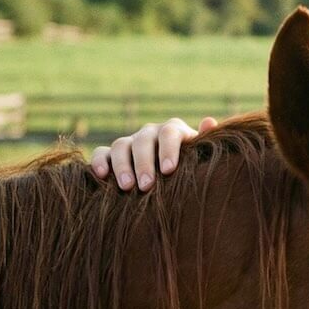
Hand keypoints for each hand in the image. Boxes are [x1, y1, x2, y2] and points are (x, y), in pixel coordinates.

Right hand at [91, 116, 218, 190]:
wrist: (174, 177)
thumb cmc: (191, 167)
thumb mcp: (200, 155)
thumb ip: (205, 140)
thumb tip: (209, 121)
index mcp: (172, 131)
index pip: (169, 132)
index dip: (168, 149)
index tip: (169, 170)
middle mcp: (149, 133)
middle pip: (143, 141)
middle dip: (144, 163)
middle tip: (146, 185)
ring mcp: (130, 142)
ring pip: (121, 145)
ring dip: (122, 165)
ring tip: (127, 187)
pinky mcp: (112, 154)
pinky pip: (101, 152)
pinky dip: (100, 161)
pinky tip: (102, 175)